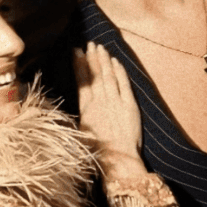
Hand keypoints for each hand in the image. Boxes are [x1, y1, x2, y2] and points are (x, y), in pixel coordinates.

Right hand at [74, 42, 143, 174]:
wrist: (118, 162)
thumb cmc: (97, 153)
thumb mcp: (81, 134)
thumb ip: (80, 117)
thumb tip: (79, 104)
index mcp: (86, 109)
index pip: (81, 81)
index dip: (79, 65)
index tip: (76, 52)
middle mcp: (100, 102)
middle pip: (95, 75)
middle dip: (92, 58)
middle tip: (89, 44)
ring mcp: (115, 102)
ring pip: (108, 76)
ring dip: (104, 60)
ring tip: (100, 48)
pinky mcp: (129, 105)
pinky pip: (123, 83)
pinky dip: (119, 71)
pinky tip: (116, 62)